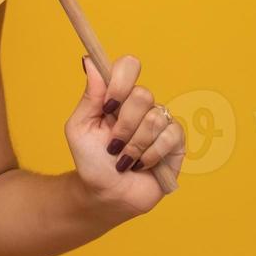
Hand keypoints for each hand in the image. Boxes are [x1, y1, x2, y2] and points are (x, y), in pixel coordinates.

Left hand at [64, 54, 185, 216]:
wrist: (106, 194)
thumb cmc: (90, 161)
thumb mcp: (79, 128)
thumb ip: (90, 96)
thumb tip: (90, 61)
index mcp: (117, 96)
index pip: (128, 66)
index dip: (121, 81)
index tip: (108, 104)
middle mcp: (140, 105)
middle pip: (142, 94)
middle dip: (124, 125)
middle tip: (113, 144)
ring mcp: (160, 122)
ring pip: (155, 118)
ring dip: (134, 145)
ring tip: (125, 159)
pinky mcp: (176, 142)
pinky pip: (171, 136)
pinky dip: (151, 154)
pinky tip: (141, 164)